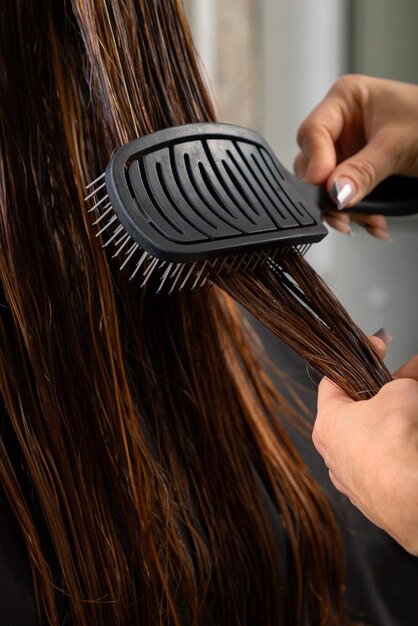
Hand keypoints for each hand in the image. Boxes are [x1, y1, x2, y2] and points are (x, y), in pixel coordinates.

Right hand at [295, 75, 417, 238]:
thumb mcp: (398, 147)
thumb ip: (363, 171)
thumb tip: (335, 192)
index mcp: (346, 100)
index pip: (313, 132)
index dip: (316, 161)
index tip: (324, 185)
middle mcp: (342, 125)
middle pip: (312, 163)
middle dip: (328, 192)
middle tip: (341, 213)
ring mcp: (347, 151)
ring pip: (325, 187)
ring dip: (344, 210)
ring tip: (367, 222)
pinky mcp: (356, 174)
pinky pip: (343, 198)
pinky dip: (357, 214)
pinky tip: (373, 222)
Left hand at [313, 335, 417, 554]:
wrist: (412, 499)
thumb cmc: (396, 446)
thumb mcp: (401, 392)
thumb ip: (402, 380)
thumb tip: (410, 375)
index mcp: (327, 423)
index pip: (332, 382)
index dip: (357, 362)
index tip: (376, 351)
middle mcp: (333, 454)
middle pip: (356, 412)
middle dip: (382, 394)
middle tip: (404, 382)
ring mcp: (353, 480)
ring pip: (371, 441)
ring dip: (392, 424)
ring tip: (413, 410)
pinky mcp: (375, 500)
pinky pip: (385, 465)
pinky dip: (399, 451)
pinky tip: (412, 442)